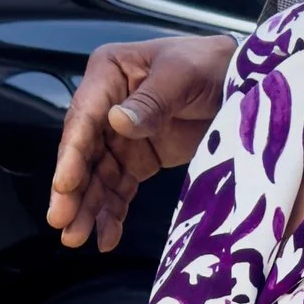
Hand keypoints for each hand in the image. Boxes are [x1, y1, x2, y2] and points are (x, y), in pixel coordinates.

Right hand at [47, 31, 236, 251]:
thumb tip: (117, 122)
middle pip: (83, 152)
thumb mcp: (182, 75)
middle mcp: (106, 106)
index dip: (73, 154)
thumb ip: (152, 100)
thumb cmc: (209, 64)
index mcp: (108, 74)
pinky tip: (106, 238)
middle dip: (72, 190)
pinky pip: (119, 189)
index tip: (65, 185)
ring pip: (97, 177)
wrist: (242, 82)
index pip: (85, 118)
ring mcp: (120, 136)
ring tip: (76, 239)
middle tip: (61, 222)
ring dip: (88, 208)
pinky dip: (112, 213)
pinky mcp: (138, 159)